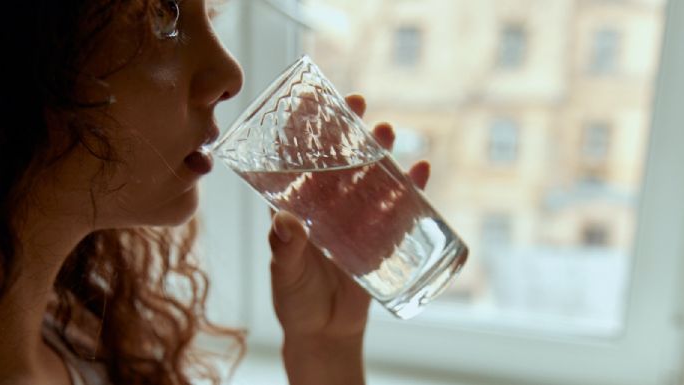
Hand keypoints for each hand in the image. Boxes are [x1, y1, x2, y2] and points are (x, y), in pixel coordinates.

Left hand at [267, 94, 429, 383]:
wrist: (326, 333)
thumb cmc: (296, 301)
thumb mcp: (286, 274)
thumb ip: (285, 249)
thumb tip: (282, 221)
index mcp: (296, 208)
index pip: (299, 162)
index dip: (305, 132)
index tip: (311, 102)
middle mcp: (326, 207)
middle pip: (339, 160)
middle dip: (348, 132)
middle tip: (359, 104)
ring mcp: (355, 219)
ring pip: (370, 178)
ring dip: (380, 153)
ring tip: (388, 131)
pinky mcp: (380, 236)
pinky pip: (397, 207)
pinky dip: (410, 189)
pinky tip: (421, 170)